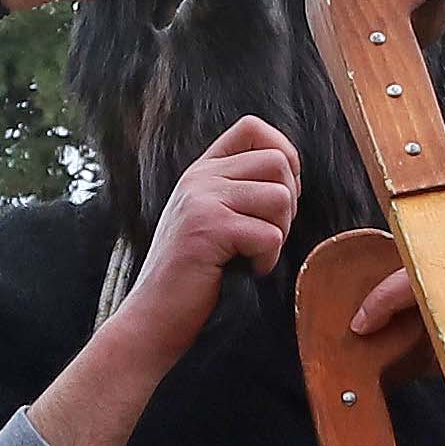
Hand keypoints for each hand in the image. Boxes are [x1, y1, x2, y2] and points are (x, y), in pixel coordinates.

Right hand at [134, 120, 299, 336]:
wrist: (154, 317)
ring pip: (280, 196)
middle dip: (287, 204)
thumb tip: (290, 174)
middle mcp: (200, 178)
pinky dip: (267, 260)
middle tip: (266, 235)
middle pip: (277, 161)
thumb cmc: (192, 276)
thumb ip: (238, 191)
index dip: (283, 155)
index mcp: (202, 171)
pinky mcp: (208, 228)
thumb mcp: (211, 220)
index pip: (253, 128)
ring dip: (279, 233)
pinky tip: (245, 271)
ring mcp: (202, 200)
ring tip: (253, 255)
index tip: (277, 195)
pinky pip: (270, 234)